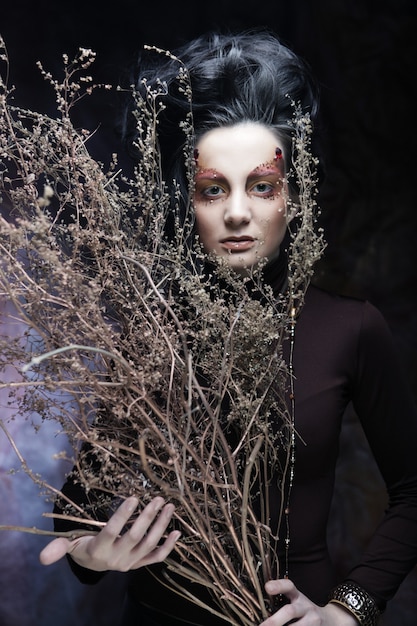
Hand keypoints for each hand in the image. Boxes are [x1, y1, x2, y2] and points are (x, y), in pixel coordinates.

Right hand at [39, 496, 180, 571]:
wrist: (93, 566)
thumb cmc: (83, 546)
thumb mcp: (70, 544)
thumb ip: (59, 548)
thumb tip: (42, 557)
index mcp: (99, 550)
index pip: (112, 531)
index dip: (123, 516)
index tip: (134, 497)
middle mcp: (116, 557)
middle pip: (135, 536)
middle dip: (147, 517)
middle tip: (158, 498)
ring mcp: (130, 562)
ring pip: (149, 544)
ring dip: (161, 525)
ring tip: (169, 506)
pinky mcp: (139, 564)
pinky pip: (156, 558)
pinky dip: (168, 547)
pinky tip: (177, 532)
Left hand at [260, 579, 357, 624]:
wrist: (330, 620)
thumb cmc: (304, 611)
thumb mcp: (296, 602)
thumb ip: (281, 602)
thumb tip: (260, 611)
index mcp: (297, 596)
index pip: (289, 586)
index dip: (278, 585)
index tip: (267, 587)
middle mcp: (305, 606)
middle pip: (289, 611)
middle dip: (274, 621)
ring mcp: (312, 620)